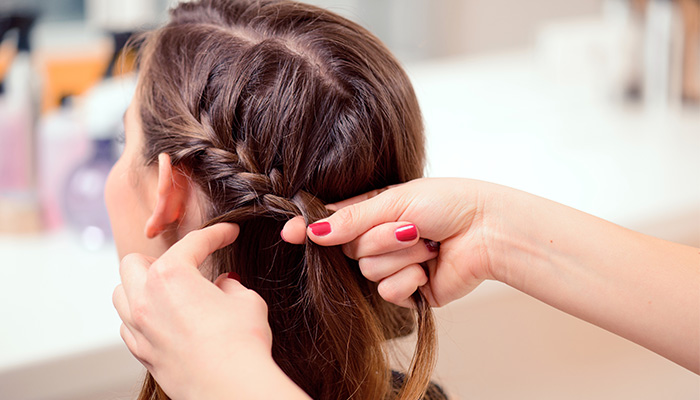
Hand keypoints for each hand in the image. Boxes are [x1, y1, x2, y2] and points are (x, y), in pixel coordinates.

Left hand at [112, 223, 277, 399]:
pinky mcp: (142, 354)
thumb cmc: (240, 343)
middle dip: (159, 258)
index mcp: (171, 276)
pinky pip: (128, 326)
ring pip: (121, 293)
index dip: (216, 234)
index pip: (192, 243)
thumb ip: (232, 286)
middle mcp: (146, 299)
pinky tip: (164, 320)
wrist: (232, 387)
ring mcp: (139, 328)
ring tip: (167, 290)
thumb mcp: (247, 301)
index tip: (228, 233)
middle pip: (133, 262)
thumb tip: (225, 285)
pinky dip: (141, 316)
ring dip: (140, 286)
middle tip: (186, 264)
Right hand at [282, 178, 501, 307]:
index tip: (287, 232)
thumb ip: (351, 219)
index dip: (309, 227)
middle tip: (411, 226)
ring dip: (400, 256)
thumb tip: (312, 232)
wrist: (487, 231)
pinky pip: (387, 292)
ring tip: (428, 244)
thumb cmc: (447, 203)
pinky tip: (429, 269)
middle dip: (380, 238)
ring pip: (368, 271)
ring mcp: (393, 265)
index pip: (332, 222)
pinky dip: (408, 278)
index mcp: (374, 211)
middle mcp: (380, 238)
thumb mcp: (394, 201)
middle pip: (349, 249)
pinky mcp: (408, 289)